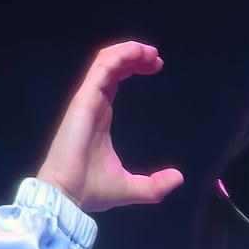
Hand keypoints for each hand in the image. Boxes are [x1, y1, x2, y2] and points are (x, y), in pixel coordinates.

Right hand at [37, 40, 184, 213]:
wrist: (70, 196)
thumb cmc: (93, 190)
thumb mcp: (133, 188)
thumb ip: (155, 184)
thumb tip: (178, 177)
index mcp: (101, 117)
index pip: (115, 82)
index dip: (133, 69)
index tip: (156, 67)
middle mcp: (94, 105)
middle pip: (112, 67)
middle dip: (134, 56)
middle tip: (156, 57)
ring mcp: (87, 100)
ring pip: (105, 62)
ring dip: (128, 51)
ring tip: (150, 52)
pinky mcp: (84, 100)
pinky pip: (101, 69)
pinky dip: (119, 56)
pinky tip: (137, 53)